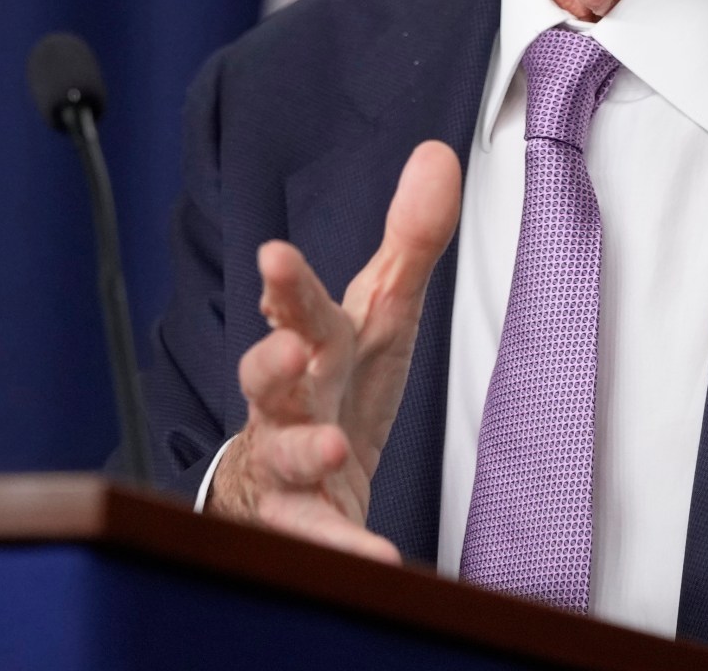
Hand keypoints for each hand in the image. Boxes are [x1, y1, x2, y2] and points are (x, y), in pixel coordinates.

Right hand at [204, 141, 461, 560]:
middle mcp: (289, 401)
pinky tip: (378, 553)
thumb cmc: (335, 385)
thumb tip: (438, 155)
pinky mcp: (301, 520)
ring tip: (335, 446)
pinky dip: (347, 546)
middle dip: (270, 360)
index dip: (286, 284)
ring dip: (306, 448)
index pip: (299, 306)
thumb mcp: (378, 313)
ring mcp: (287, 463)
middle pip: (269, 378)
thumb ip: (409, 242)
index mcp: (315, 345)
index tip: (274, 258)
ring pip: (282, 455)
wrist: (288, 478)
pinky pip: (319, 536)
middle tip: (284, 347)